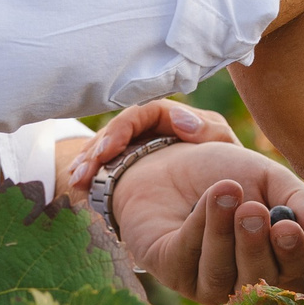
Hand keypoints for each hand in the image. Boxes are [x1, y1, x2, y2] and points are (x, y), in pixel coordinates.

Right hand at [66, 99, 236, 194]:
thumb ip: (211, 132)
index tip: (108, 151)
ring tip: (76, 182)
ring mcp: (136, 148)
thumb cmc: (227, 163)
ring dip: (88, 163)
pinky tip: (79, 189)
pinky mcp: (127, 168)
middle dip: (97, 150)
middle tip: (82, 172)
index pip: (140, 113)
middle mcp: (151, 129)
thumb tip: (182, 120)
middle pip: (115, 131)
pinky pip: (104, 168)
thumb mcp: (223, 146)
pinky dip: (91, 176)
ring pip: (105, 148)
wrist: (225, 191)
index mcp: (173, 118)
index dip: (121, 130)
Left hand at [105, 140, 303, 302]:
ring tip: (226, 191)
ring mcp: (206, 281)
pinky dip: (197, 227)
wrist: (178, 159)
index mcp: (275, 260)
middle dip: (254, 246)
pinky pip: (185, 259)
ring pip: (219, 275)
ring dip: (222, 234)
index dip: (293, 253)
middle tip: (252, 210)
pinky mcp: (171, 272)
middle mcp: (243, 279)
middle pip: (256, 280)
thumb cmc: (231, 173)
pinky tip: (205, 199)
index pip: (292, 269)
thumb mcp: (271, 178)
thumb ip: (299, 200)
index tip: (288, 226)